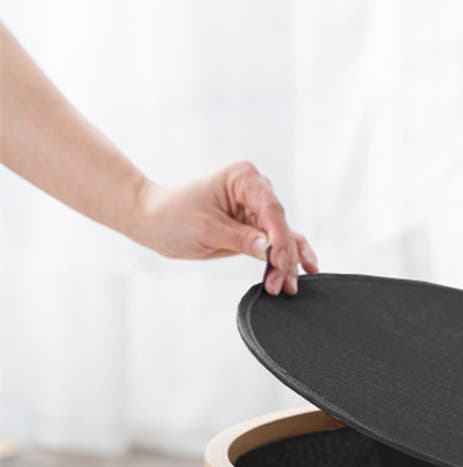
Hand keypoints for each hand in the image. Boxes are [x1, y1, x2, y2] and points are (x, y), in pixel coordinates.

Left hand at [136, 161, 318, 295]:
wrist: (153, 221)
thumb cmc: (172, 215)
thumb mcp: (206, 228)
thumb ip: (240, 239)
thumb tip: (269, 249)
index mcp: (243, 178)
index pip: (270, 209)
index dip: (278, 237)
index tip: (277, 261)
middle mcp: (254, 190)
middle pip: (280, 226)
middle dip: (283, 257)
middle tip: (280, 284)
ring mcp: (255, 209)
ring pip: (283, 238)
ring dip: (287, 263)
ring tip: (287, 287)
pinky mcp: (253, 228)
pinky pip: (276, 243)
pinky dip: (286, 259)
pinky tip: (304, 272)